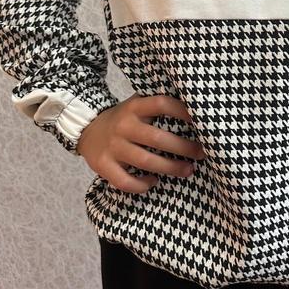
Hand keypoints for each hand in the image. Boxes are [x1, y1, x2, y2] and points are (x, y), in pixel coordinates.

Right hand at [76, 93, 205, 193]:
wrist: (87, 129)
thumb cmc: (124, 119)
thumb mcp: (137, 106)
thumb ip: (157, 106)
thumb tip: (196, 111)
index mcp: (134, 107)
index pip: (161, 104)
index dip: (182, 111)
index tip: (200, 121)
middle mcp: (123, 126)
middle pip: (157, 138)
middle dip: (184, 148)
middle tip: (202, 154)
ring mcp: (112, 147)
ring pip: (145, 161)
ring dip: (170, 168)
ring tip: (188, 170)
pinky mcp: (103, 165)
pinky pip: (125, 181)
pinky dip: (141, 185)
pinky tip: (153, 182)